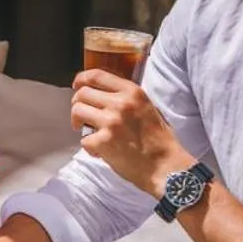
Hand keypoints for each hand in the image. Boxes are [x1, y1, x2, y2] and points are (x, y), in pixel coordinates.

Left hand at [70, 71, 188, 194]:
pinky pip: (83, 139)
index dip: (82, 79)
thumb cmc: (159, 140)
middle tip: (82, 116)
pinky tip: (101, 152)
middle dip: (77, 103)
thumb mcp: (147, 107)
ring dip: (78, 122)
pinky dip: (89, 147)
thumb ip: (127, 98)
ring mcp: (110, 122)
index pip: (97, 75)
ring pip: (77, 112)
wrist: (165, 166)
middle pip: (83, 93)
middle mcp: (120, 103)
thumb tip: (103, 95)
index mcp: (132, 92)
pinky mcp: (103, 142)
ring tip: (88, 132)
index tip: (77, 85)